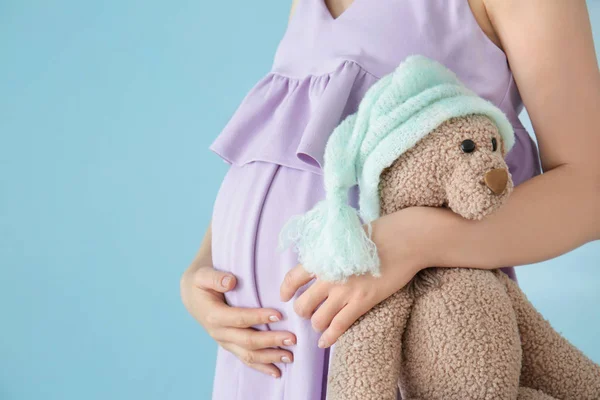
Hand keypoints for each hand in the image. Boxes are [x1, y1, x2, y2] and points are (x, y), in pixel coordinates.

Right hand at [181, 263, 296, 377]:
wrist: (193, 296)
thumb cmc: (201, 283)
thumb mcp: (203, 275)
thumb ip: (215, 278)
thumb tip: (230, 282)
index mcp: (213, 315)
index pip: (239, 319)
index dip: (258, 318)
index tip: (279, 315)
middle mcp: (219, 333)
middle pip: (247, 341)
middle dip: (270, 341)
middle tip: (292, 338)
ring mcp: (225, 342)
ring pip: (248, 354)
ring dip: (270, 357)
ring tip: (290, 355)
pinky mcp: (231, 346)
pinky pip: (246, 359)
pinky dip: (262, 367)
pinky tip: (277, 372)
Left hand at [280, 207, 437, 347]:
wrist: (404, 240)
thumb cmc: (377, 233)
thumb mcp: (344, 237)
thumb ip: (329, 251)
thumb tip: (319, 259)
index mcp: (323, 257)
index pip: (293, 278)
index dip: (286, 290)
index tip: (285, 296)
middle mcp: (329, 276)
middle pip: (302, 305)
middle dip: (303, 311)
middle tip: (309, 310)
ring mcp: (345, 291)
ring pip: (318, 320)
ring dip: (317, 324)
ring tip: (321, 322)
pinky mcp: (362, 302)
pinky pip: (339, 326)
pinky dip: (329, 337)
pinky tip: (325, 342)